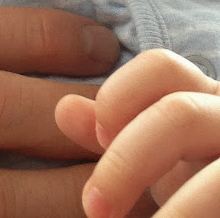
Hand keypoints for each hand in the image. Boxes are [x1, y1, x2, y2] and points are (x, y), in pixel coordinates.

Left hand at [56, 49, 219, 217]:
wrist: (212, 207)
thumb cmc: (191, 189)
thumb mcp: (152, 159)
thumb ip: (115, 135)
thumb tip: (64, 109)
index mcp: (202, 99)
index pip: (161, 66)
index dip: (120, 94)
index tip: (99, 137)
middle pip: (180, 113)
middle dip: (128, 160)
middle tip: (94, 208)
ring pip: (213, 175)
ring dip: (173, 211)